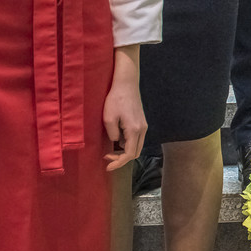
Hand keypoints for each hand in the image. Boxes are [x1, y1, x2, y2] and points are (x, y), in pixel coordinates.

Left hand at [102, 52, 146, 170]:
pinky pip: (136, 139)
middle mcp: (142, 129)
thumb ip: (112, 135)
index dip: (119, 163)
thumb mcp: (108, 118)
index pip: (129, 154)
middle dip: (122, 159)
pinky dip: (127, 143)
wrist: (126, 83)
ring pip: (136, 146)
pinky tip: (116, 138)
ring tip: (110, 149)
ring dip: (124, 151)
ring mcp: (143, 125)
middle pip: (135, 153)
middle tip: (107, 158)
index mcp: (135, 130)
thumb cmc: (116, 99)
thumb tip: (115, 142)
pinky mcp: (141, 121)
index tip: (107, 167)